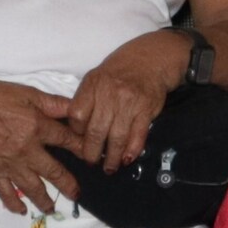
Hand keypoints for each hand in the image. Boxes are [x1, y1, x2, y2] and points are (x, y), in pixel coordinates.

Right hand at [0, 77, 84, 216]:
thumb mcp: (29, 93)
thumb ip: (54, 103)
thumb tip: (76, 109)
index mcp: (37, 128)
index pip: (66, 141)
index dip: (81, 149)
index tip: (91, 158)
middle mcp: (26, 149)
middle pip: (53, 171)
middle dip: (68, 184)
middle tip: (78, 194)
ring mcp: (10, 163)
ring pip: (31, 187)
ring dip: (44, 199)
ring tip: (52, 209)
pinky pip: (5, 191)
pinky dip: (13, 203)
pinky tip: (21, 210)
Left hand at [66, 31, 191, 169]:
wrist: (151, 59)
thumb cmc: (119, 70)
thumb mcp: (97, 77)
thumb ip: (86, 100)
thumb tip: (76, 130)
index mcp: (93, 84)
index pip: (77, 115)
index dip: (76, 132)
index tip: (78, 141)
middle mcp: (110, 94)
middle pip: (95, 131)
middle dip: (92, 153)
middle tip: (91, 162)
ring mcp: (129, 102)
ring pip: (116, 138)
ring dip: (112, 157)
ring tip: (109, 167)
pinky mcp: (146, 110)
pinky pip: (137, 136)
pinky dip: (132, 150)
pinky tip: (127, 159)